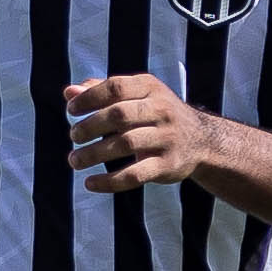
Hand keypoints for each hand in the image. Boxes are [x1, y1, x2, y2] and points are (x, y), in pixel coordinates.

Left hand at [60, 74, 220, 194]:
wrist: (201, 141)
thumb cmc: (155, 114)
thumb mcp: (136, 96)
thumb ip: (101, 92)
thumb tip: (69, 93)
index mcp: (150, 87)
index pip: (115, 87)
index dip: (89, 98)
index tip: (71, 111)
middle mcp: (162, 110)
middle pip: (119, 115)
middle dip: (90, 126)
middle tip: (73, 136)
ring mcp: (167, 138)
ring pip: (126, 144)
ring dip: (94, 154)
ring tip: (75, 160)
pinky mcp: (168, 165)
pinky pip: (135, 175)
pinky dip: (110, 182)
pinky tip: (90, 183)